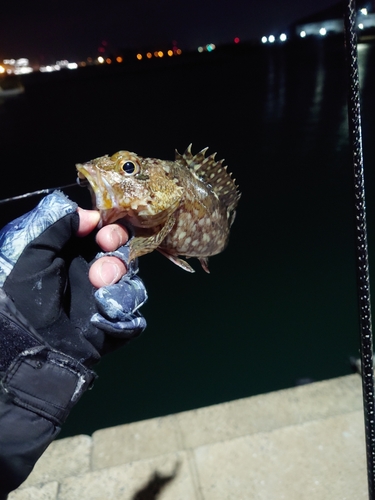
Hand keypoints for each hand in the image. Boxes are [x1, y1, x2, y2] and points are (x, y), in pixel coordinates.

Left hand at [0, 191, 146, 369]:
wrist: (31, 341)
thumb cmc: (28, 298)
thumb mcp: (36, 255)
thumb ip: (60, 228)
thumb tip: (90, 215)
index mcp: (78, 259)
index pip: (106, 238)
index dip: (111, 231)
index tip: (102, 232)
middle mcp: (96, 276)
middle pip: (123, 255)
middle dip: (117, 250)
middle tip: (106, 248)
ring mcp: (108, 299)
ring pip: (131, 279)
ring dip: (118, 276)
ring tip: (98, 284)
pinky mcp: (117, 321)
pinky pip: (133, 308)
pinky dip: (123, 304)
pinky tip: (106, 306)